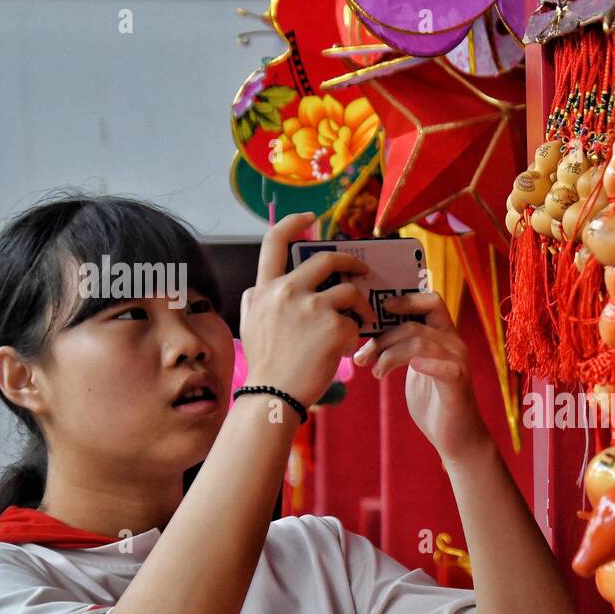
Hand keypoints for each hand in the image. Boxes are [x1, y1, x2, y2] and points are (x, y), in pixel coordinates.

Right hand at [239, 213, 368, 408]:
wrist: (274, 395)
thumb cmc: (266, 364)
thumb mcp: (250, 322)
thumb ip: (259, 298)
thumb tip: (265, 284)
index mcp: (265, 288)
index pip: (274, 241)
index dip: (294, 223)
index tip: (311, 218)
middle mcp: (287, 291)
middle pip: (327, 259)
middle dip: (350, 262)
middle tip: (363, 270)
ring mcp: (312, 308)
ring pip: (349, 292)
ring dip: (359, 305)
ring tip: (360, 321)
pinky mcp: (334, 327)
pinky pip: (354, 323)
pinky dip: (353, 337)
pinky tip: (344, 351)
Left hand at [352, 291, 491, 465]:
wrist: (455, 437)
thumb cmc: (433, 402)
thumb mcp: (414, 368)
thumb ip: (402, 348)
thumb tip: (371, 335)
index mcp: (444, 336)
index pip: (430, 301)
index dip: (405, 300)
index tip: (379, 310)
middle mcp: (454, 343)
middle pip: (415, 322)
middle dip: (382, 336)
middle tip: (362, 355)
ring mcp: (458, 362)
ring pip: (419, 341)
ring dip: (388, 354)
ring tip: (374, 372)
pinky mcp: (458, 383)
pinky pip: (441, 366)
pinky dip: (421, 364)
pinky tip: (398, 372)